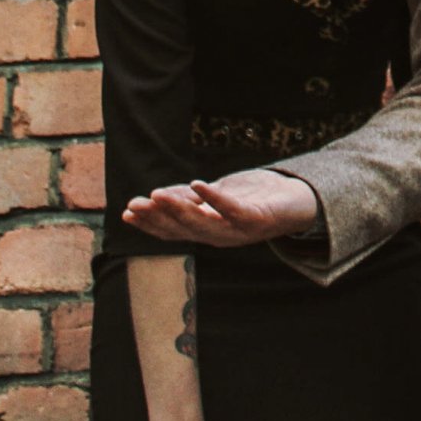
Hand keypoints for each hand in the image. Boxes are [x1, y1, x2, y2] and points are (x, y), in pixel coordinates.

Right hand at [123, 169, 319, 247]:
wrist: (295, 203)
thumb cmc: (252, 199)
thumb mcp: (215, 197)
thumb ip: (190, 199)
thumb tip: (157, 195)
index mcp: (207, 233)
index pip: (173, 232)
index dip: (149, 224)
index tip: (126, 212)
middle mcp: (219, 237)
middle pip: (183, 230)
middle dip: (157, 217)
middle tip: (134, 204)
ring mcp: (237, 231)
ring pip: (202, 224)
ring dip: (179, 209)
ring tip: (157, 195)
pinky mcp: (255, 219)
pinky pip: (231, 210)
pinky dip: (214, 198)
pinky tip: (197, 184)